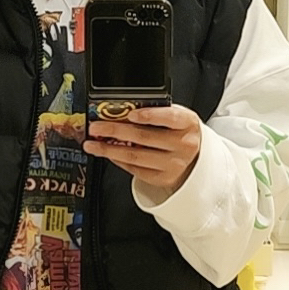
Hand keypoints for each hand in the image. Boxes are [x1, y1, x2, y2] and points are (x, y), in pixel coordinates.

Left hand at [83, 103, 202, 192]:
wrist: (195, 158)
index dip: (150, 115)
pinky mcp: (162, 178)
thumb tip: (120, 111)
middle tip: (96, 127)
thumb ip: (155, 112)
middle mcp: (183, 145)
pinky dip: (118, 160)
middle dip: (115, 130)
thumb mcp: (175, 117)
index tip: (130, 114)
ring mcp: (173, 164)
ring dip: (109, 149)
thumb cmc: (179, 132)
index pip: (169, 118)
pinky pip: (135, 168)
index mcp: (187, 124)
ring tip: (93, 144)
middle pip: (144, 137)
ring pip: (135, 156)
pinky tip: (107, 153)